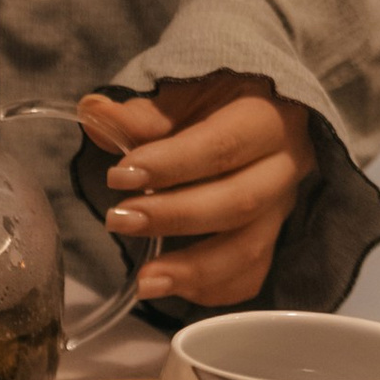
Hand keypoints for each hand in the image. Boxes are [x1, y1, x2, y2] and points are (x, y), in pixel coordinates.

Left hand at [78, 72, 316, 307]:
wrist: (261, 108)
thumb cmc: (216, 97)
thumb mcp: (184, 91)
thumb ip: (143, 110)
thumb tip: (94, 115)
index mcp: (267, 116)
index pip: (221, 146)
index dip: (170, 164)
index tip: (119, 175)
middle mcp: (285, 165)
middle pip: (238, 202)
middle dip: (174, 217)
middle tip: (118, 220)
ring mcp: (282, 207)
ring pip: (250, 249)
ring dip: (194, 270)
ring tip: (144, 281)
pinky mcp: (273, 237)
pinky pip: (251, 275)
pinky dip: (213, 289)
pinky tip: (172, 286)